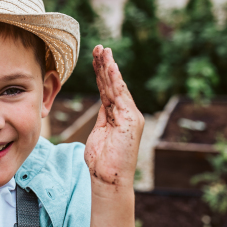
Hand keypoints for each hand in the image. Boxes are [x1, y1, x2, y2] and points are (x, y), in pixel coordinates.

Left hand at [85, 45, 143, 190]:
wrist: (109, 178)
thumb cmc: (102, 161)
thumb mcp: (100, 134)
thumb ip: (103, 118)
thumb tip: (103, 106)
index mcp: (118, 115)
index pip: (108, 90)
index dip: (102, 73)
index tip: (96, 58)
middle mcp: (127, 113)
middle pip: (113, 84)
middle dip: (105, 65)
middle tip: (99, 47)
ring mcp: (130, 115)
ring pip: (116, 86)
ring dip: (108, 67)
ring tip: (102, 51)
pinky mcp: (131, 119)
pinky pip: (120, 95)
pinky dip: (115, 79)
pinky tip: (109, 66)